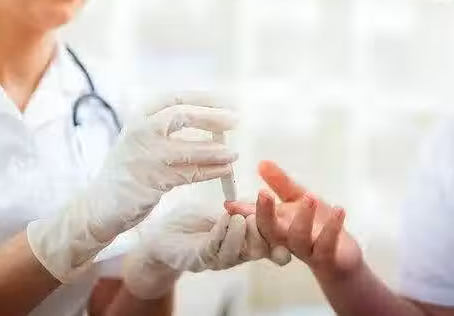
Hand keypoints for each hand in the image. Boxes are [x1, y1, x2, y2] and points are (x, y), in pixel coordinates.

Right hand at [27, 95, 237, 282]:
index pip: (176, 98)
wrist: (99, 206)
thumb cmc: (129, 171)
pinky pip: (188, 174)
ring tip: (235, 154)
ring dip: (216, 151)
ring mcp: (144, 157)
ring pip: (188, 149)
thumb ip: (168, 127)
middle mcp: (140, 132)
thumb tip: (213, 117)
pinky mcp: (151, 182)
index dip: (205, 98)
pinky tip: (225, 171)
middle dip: (212, 117)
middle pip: (181, 115)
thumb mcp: (142, 140)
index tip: (229, 100)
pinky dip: (209, 172)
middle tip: (237, 120)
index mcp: (139, 118)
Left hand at [123, 207, 289, 299]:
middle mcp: (235, 253)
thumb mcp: (222, 212)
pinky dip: (222, 233)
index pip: (270, 238)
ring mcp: (217, 259)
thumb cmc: (191, 224)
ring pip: (239, 251)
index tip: (295, 220)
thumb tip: (268, 193)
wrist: (158, 238)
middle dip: (270, 231)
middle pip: (260, 247)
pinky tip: (226, 219)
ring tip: (246, 216)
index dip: (284, 231)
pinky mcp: (197, 259)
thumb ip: (243, 208)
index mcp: (244, 241)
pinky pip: (213, 249)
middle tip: (276, 212)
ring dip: (244, 233)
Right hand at [225, 161, 361, 278]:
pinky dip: (332, 227)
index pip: (257, 219)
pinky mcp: (327, 257)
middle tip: (263, 194)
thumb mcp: (299, 199)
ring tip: (309, 196)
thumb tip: (261, 163)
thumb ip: (280, 183)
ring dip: (303, 217)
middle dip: (265, 213)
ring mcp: (307, 249)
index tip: (230, 204)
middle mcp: (288, 239)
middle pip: (271, 230)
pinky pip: (327, 244)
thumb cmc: (317, 227)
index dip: (243, 211)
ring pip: (299, 238)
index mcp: (279, 225)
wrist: (341, 258)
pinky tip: (339, 210)